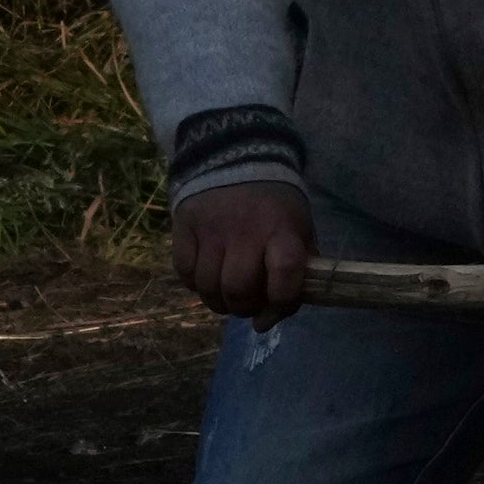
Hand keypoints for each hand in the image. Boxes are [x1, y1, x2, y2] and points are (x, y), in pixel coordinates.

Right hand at [170, 181, 315, 325]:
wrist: (237, 160)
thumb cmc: (275, 208)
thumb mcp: (299, 232)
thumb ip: (295, 277)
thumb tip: (265, 323)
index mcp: (282, 230)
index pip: (285, 272)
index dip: (282, 299)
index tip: (278, 302)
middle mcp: (245, 230)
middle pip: (238, 288)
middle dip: (244, 306)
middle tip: (248, 301)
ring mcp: (211, 229)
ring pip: (208, 287)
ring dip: (219, 301)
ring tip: (227, 293)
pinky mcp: (184, 226)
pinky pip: (184, 273)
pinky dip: (196, 284)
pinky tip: (208, 275)